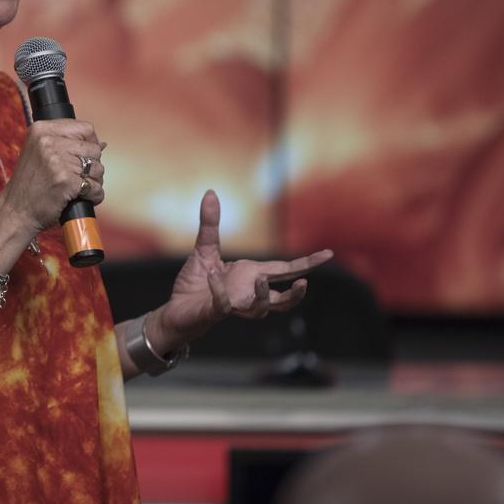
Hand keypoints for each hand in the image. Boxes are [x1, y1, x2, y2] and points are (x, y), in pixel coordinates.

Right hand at [0, 120, 105, 233]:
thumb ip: (66, 144)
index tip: (81, 158)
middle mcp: (48, 141)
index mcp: (41, 130)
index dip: (90, 145)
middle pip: (94, 149)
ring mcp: (56, 160)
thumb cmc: (30, 185)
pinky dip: (93, 196)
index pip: (85, 128)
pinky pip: (95, 187)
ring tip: (76, 189)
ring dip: (93, 182)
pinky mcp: (65, 180)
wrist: (15, 211)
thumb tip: (102, 144)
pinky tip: (80, 199)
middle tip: (76, 178)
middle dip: (92, 166)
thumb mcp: (39, 153)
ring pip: (98, 169)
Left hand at [156, 190, 331, 346]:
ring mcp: (234, 305)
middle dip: (296, 294)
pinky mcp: (215, 312)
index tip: (328, 253)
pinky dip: (220, 292)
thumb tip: (210, 192)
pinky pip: (223, 305)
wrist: (175, 310)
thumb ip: (210, 223)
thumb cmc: (194, 283)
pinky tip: (212, 275)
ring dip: (264, 296)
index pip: (284, 270)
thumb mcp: (204, 248)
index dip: (307, 263)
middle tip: (304, 282)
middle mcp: (248, 293)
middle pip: (282, 300)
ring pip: (260, 309)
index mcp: (251, 276)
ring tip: (262, 280)